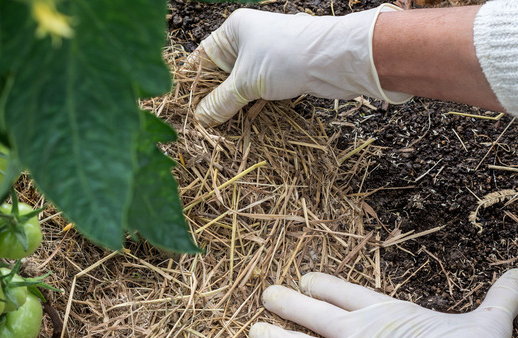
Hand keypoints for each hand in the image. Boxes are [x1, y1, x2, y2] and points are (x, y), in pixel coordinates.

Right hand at [189, 5, 411, 125]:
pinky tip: (241, 123)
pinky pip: (257, 92)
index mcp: (233, 30)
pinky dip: (249, 106)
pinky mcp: (281, 72)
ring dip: (231, 105)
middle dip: (211, 98)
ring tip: (216, 127)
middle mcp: (248, 39)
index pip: (201, 57)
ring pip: (239, 85)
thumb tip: (200, 118)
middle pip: (219, 73)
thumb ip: (220, 102)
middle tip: (199, 122)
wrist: (336, 60)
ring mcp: (265, 56)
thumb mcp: (245, 82)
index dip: (191, 82)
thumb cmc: (287, 57)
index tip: (181, 105)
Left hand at [250, 269, 517, 337]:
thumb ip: (503, 298)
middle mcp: (356, 336)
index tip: (305, 277)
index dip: (323, 284)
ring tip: (252, 333)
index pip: (345, 292)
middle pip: (314, 314)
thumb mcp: (488, 323)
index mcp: (384, 314)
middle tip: (266, 294)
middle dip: (289, 303)